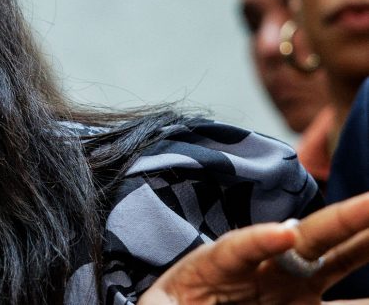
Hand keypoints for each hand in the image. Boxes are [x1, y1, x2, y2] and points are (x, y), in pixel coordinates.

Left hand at [139, 192, 368, 303]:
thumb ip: (166, 304)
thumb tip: (184, 297)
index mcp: (217, 265)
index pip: (238, 248)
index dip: (259, 240)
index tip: (285, 235)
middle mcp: (262, 272)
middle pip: (306, 239)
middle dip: (343, 218)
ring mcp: (290, 293)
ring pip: (336, 263)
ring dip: (366, 245)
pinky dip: (363, 302)